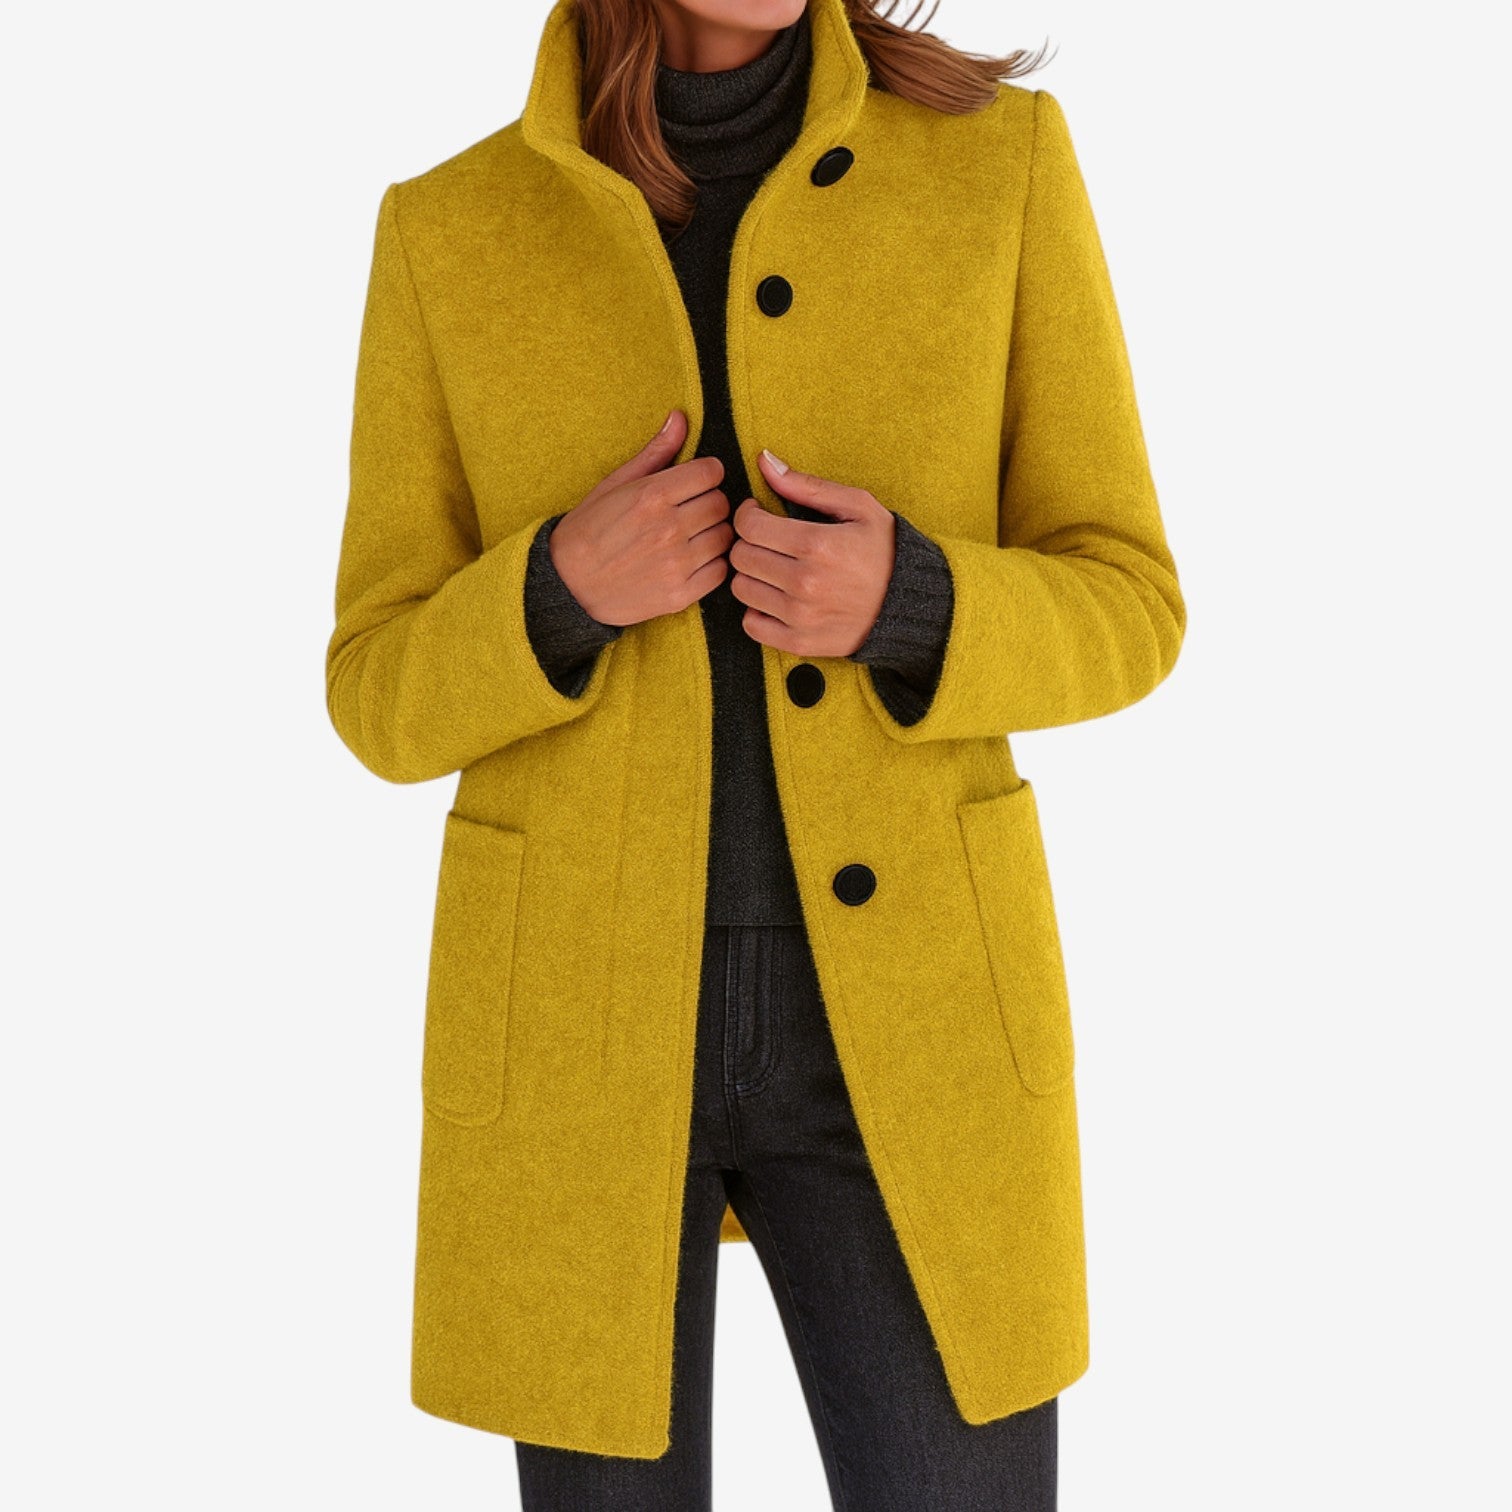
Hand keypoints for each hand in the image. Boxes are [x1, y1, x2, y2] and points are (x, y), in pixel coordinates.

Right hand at [549, 410, 733, 626]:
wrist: (568, 586)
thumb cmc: (589, 530)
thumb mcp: (615, 484)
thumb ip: (655, 453)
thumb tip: (680, 418)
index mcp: (652, 495)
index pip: (711, 472)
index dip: (704, 475)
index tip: (693, 483)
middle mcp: (668, 527)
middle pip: (720, 504)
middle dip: (708, 503)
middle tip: (689, 511)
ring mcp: (676, 563)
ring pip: (724, 536)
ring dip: (712, 534)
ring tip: (689, 537)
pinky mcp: (681, 593)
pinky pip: (720, 571)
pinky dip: (711, 565)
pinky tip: (691, 561)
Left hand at [727, 449, 895, 656]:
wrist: (910, 604)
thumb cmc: (884, 550)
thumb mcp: (857, 506)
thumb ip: (806, 485)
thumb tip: (764, 461)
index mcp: (817, 544)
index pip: (749, 526)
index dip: (747, 514)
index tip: (758, 514)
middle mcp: (805, 583)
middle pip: (740, 557)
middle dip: (749, 543)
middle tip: (768, 541)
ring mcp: (801, 616)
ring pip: (742, 589)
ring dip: (752, 575)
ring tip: (774, 569)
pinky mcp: (799, 642)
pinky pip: (751, 625)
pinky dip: (757, 610)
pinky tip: (776, 598)